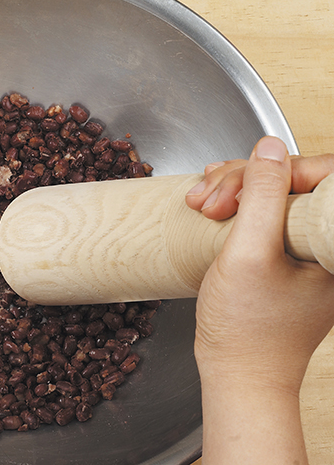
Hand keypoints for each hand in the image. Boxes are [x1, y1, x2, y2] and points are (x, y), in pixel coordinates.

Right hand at [187, 137, 333, 463]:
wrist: (238, 373)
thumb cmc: (247, 329)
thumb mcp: (248, 255)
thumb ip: (262, 196)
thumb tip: (270, 147)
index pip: (324, 175)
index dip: (279, 170)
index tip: (240, 188)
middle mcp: (327, 244)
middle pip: (293, 180)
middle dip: (245, 182)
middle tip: (211, 203)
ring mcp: (306, 248)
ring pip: (273, 193)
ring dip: (233, 191)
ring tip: (200, 205)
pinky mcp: (284, 254)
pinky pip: (263, 212)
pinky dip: (234, 204)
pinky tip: (210, 204)